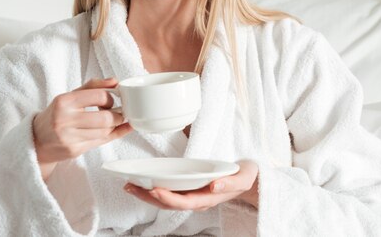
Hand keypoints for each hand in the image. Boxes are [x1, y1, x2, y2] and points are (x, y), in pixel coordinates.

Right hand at [33, 78, 131, 179]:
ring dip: (114, 126)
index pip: (99, 96)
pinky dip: (113, 135)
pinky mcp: (74, 150)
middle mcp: (64, 120)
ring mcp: (69, 137)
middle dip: (118, 115)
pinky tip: (119, 129)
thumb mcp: (70, 96)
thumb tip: (114, 81)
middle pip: (105, 118)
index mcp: (64, 102)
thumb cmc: (57, 114)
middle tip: (119, 113)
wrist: (37, 140)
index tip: (111, 100)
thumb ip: (93, 86)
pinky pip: (101, 142)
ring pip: (105, 132)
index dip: (110, 98)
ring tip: (114, 120)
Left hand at [124, 160, 258, 210]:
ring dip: (147, 194)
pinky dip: (154, 188)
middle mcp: (198, 200)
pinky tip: (143, 182)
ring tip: (130, 186)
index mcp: (209, 198)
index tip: (155, 190)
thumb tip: (214, 185)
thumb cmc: (246, 176)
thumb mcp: (244, 177)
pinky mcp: (190, 189)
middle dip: (149, 197)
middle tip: (130, 187)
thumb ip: (231, 182)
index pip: (185, 202)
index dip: (169, 198)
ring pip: (166, 200)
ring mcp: (193, 196)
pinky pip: (170, 192)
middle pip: (169, 203)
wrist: (250, 179)